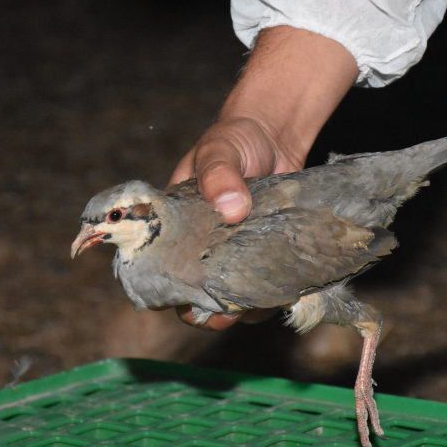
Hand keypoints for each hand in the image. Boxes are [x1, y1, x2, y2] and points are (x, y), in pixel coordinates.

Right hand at [169, 25, 359, 329]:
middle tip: (230, 309)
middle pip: (195, 295)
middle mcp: (200, 247)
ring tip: (262, 301)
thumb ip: (220, 174)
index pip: (159, 270)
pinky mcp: (262, 256)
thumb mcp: (220, 150)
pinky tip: (287, 291)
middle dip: (210, 310)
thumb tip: (232, 208)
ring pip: (231, 297)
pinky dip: (273, 294)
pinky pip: (263, 286)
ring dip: (245, 306)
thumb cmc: (235, 138)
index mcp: (174, 227)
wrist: (276, 135)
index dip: (168, 292)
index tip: (188, 299)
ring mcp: (233, 255)